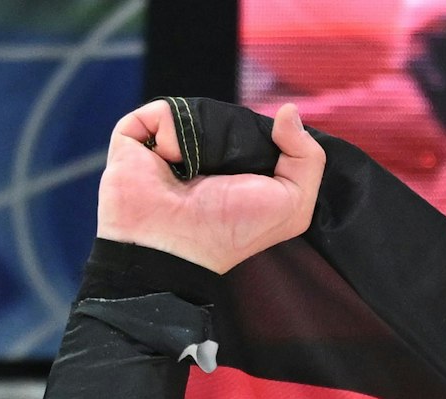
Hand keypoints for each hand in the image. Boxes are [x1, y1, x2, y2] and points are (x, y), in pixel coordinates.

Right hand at [96, 101, 323, 274]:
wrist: (174, 242)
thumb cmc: (233, 228)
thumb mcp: (292, 202)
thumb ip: (307, 157)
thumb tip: (288, 110)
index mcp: (244, 168)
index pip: (261, 130)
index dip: (270, 136)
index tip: (270, 152)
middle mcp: (210, 154)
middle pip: (230, 115)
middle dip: (234, 135)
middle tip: (227, 167)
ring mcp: (173, 143)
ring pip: (197, 110)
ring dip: (202, 136)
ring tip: (194, 167)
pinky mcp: (139, 136)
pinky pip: (163, 111)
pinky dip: (170, 131)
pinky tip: (169, 160)